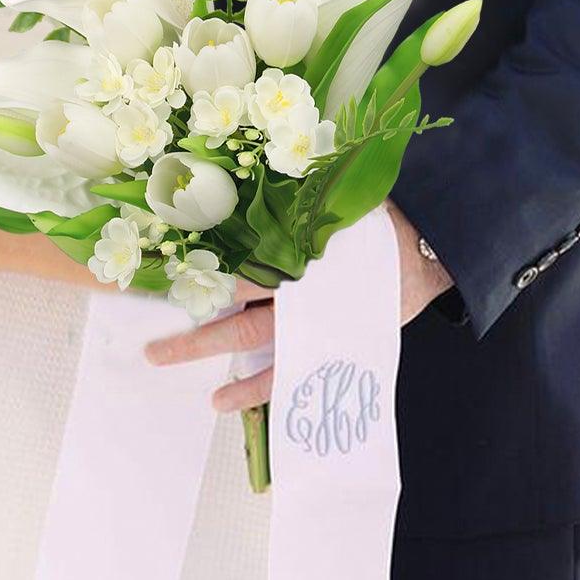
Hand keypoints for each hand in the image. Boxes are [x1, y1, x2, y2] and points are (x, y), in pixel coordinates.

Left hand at [140, 203, 455, 410]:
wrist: (424, 252)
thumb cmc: (373, 222)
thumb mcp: (332, 202)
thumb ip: (291, 201)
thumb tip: (241, 181)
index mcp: (300, 259)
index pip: (243, 273)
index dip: (206, 282)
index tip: (169, 289)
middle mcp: (302, 297)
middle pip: (241, 320)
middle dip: (197, 337)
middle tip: (155, 352)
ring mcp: (315, 327)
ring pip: (258, 350)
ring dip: (218, 365)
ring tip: (179, 373)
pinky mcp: (329, 346)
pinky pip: (288, 375)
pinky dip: (257, 389)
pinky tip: (226, 398)